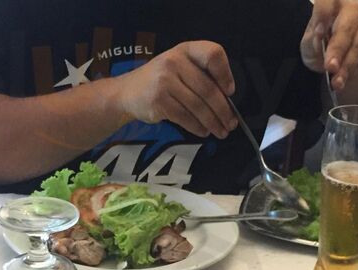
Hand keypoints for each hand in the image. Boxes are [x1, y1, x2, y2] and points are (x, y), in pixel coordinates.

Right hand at [115, 41, 237, 138]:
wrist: (126, 92)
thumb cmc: (161, 81)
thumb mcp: (179, 67)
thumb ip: (201, 76)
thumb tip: (227, 102)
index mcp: (185, 50)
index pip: (213, 54)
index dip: (225, 74)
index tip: (229, 92)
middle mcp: (174, 62)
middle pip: (208, 88)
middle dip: (223, 110)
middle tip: (231, 124)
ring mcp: (164, 81)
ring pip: (198, 106)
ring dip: (212, 122)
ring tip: (221, 132)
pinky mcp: (158, 101)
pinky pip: (185, 117)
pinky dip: (197, 127)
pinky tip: (203, 131)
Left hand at [301, 0, 357, 90]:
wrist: (337, 59)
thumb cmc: (319, 44)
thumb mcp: (308, 43)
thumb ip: (312, 39)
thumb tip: (320, 33)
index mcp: (331, 3)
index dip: (324, 13)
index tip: (319, 32)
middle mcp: (351, 7)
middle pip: (348, 24)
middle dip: (339, 47)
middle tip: (330, 66)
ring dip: (347, 65)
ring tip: (336, 81)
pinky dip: (353, 69)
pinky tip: (343, 80)